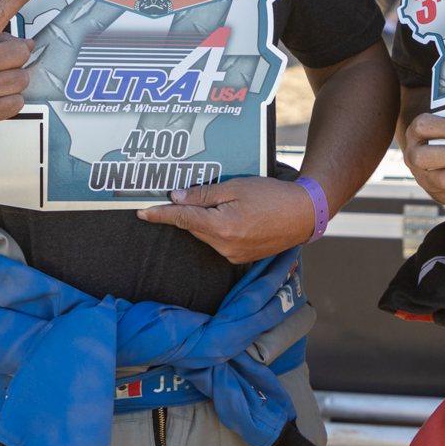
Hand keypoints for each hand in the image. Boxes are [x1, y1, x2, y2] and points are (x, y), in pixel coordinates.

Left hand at [138, 176, 315, 263]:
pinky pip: (218, 242)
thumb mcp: (236, 187)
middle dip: (185, 213)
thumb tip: (176, 198)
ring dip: (203, 221)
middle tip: (178, 195)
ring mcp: (233, 255)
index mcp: (222, 226)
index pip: (182, 219)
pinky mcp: (240, 259)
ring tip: (219, 203)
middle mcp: (225, 246)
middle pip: (193, 226)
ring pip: (205, 235)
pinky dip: (216, 229)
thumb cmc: (272, 196)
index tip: (142, 212)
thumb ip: (203, 194)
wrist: (302, 215)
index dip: (160, 214)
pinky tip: (229, 216)